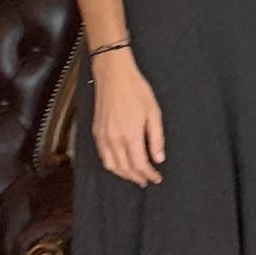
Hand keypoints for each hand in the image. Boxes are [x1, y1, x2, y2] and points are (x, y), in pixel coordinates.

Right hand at [92, 48, 164, 186]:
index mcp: (131, 135)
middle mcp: (115, 139)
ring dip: (124, 175)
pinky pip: (103, 155)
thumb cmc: (135, 89)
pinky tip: (119, 164)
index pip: (140, 164)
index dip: (149, 174)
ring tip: (134, 176)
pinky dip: (112, 165)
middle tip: (147, 180)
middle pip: (126, 169)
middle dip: (137, 177)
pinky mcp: (97, 131)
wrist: (114, 75)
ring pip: (112, 166)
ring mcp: (103, 136)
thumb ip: (156, 138)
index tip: (156, 178)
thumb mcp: (153, 112)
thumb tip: (158, 158)